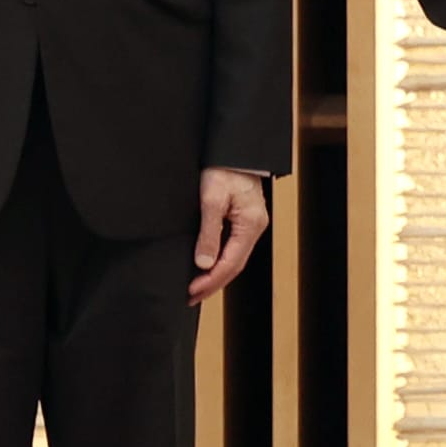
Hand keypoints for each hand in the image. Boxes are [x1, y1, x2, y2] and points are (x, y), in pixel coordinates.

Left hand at [190, 168, 269, 302]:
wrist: (234, 149)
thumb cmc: (224, 168)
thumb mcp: (211, 200)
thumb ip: (208, 233)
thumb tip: (203, 263)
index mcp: (250, 225)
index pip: (231, 262)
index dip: (211, 280)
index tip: (192, 290)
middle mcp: (254, 228)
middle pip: (235, 265)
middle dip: (213, 284)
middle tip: (191, 297)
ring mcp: (251, 225)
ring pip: (234, 259)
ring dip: (216, 275)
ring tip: (196, 289)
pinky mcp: (243, 220)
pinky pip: (232, 248)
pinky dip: (219, 262)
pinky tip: (207, 267)